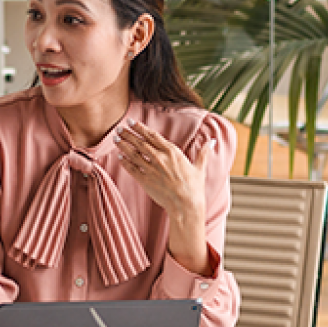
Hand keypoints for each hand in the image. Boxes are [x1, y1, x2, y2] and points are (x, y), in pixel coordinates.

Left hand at [116, 120, 213, 275]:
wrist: (185, 204)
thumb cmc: (194, 187)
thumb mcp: (200, 167)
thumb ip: (203, 153)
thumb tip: (212, 141)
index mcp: (172, 152)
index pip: (153, 136)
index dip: (140, 128)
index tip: (131, 122)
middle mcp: (160, 158)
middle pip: (140, 143)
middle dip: (128, 134)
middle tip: (119, 128)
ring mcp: (151, 169)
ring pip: (133, 154)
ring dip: (123, 146)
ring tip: (115, 138)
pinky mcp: (145, 181)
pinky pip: (132, 169)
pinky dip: (125, 162)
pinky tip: (119, 156)